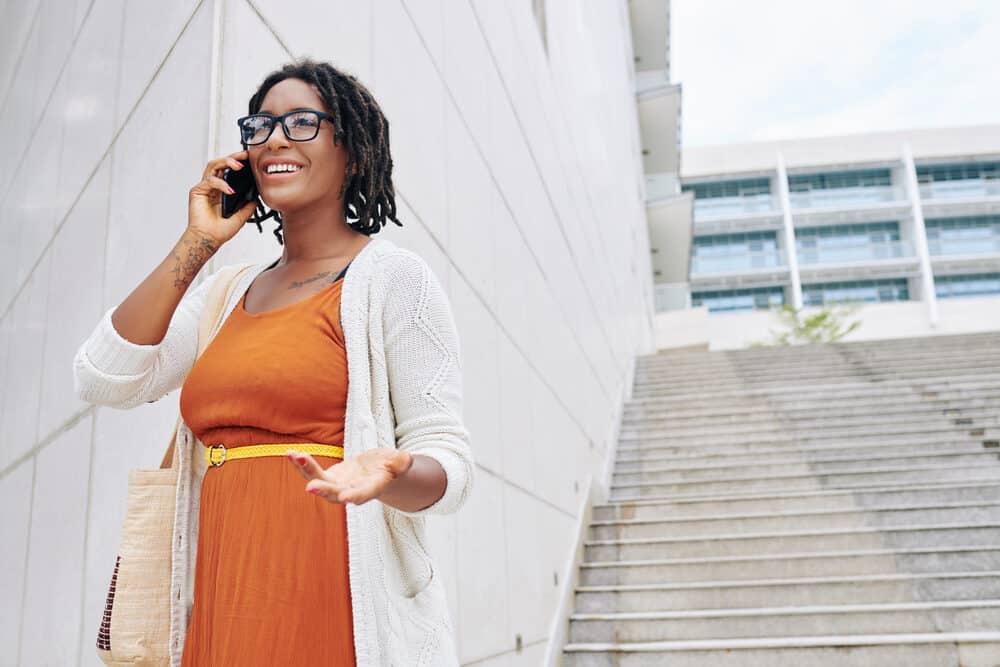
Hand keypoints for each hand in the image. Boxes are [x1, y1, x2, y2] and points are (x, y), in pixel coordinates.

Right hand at [187, 150, 257, 245]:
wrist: (209, 239)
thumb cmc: (220, 230)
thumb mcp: (241, 217)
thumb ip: (248, 206)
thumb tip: (256, 198)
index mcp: (222, 190)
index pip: (229, 170)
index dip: (237, 162)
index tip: (250, 158)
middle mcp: (212, 186)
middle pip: (220, 163)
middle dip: (233, 157)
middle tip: (245, 155)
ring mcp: (204, 187)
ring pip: (213, 166)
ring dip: (226, 162)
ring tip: (238, 166)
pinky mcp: (197, 191)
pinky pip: (210, 181)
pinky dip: (221, 184)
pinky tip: (230, 190)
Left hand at [287, 448, 414, 504]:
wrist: (379, 472)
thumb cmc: (392, 467)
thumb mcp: (400, 462)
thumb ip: (401, 463)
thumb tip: (404, 459)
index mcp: (371, 488)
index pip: (363, 494)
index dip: (355, 496)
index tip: (346, 498)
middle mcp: (351, 491)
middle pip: (335, 493)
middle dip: (323, 490)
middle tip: (311, 487)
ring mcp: (337, 486)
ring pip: (319, 482)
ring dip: (306, 471)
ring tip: (295, 456)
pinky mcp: (328, 478)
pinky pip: (312, 472)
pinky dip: (301, 463)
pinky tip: (290, 453)